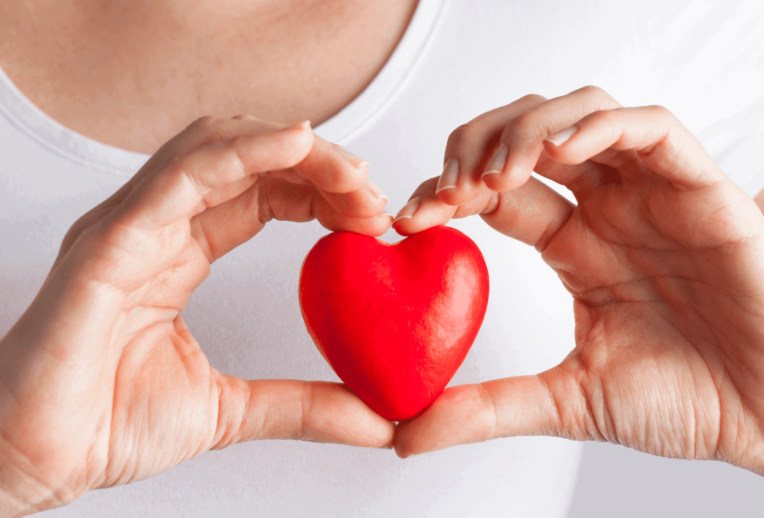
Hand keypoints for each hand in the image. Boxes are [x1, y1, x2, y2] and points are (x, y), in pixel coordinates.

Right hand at [0, 116, 394, 515]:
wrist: (36, 459)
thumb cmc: (108, 424)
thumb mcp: (230, 411)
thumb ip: (304, 407)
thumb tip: (378, 420)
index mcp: (178, 251)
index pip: (260, 192)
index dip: (320, 190)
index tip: (372, 214)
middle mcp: (155, 226)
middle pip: (246, 159)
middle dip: (317, 163)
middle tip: (372, 193)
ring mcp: (130, 227)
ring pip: (215, 147)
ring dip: (292, 149)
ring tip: (349, 173)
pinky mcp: (109, 243)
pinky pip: (179, 175)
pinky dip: (240, 151)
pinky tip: (296, 145)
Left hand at [392, 86, 763, 474]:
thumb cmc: (689, 400)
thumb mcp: (566, 401)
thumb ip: (487, 408)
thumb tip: (404, 435)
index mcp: (572, 246)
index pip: (492, 193)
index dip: (445, 194)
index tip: (408, 220)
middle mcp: (605, 209)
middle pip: (523, 138)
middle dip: (472, 150)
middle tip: (445, 191)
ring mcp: (649, 193)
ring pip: (578, 115)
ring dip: (525, 132)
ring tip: (495, 176)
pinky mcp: (699, 187)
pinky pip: (650, 128)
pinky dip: (601, 125)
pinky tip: (562, 151)